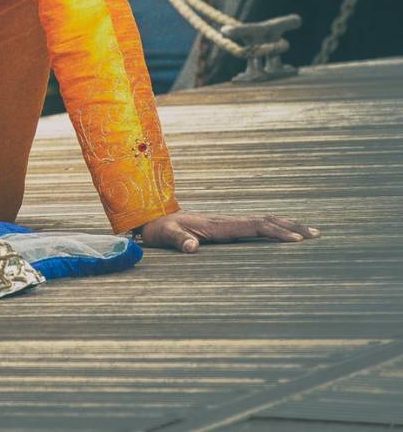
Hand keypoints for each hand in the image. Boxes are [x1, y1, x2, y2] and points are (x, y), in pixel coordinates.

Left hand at [138, 211, 318, 252]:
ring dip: (285, 225)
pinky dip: (271, 229)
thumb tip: (194, 247)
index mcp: (218, 225)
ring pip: (261, 221)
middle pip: (264, 220)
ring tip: (309, 232)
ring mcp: (225, 224)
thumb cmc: (159, 230)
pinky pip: (252, 227)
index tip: (296, 239)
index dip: (275, 232)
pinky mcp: (223, 228)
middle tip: (316, 234)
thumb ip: (179, 241)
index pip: (253, 226)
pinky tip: (281, 234)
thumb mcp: (166, 236)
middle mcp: (225, 221)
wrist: (150, 220)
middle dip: (290, 225)